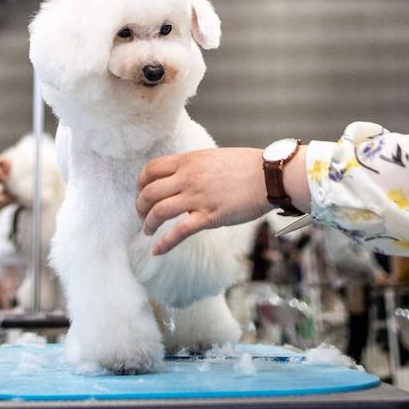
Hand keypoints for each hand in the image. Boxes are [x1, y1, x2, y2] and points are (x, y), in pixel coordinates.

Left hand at [136, 148, 273, 256]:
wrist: (268, 176)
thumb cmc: (246, 166)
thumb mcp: (212, 157)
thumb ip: (194, 167)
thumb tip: (182, 177)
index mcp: (188, 161)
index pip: (151, 169)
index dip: (141, 183)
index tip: (140, 192)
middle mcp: (188, 177)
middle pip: (149, 192)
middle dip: (140, 206)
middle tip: (141, 215)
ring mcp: (197, 197)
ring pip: (159, 211)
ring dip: (148, 223)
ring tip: (146, 231)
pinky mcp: (209, 216)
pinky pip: (179, 231)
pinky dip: (164, 243)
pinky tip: (157, 250)